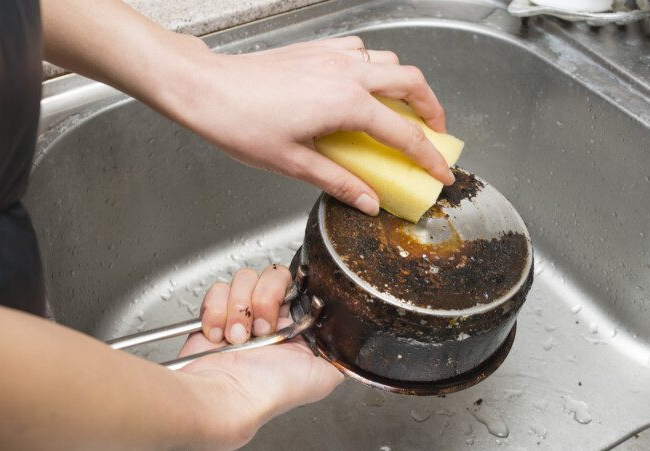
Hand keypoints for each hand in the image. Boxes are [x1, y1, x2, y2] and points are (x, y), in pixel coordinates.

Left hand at [160, 35, 452, 215]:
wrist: (207, 88)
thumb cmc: (241, 124)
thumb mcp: (293, 163)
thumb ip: (338, 182)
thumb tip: (368, 202)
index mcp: (346, 104)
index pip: (403, 134)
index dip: (428, 157)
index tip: (441, 172)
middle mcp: (347, 73)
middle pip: (411, 83)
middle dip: (432, 108)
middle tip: (435, 134)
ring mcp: (332, 56)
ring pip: (389, 61)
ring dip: (405, 85)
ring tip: (404, 110)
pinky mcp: (317, 50)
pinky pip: (361, 51)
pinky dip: (374, 67)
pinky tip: (363, 86)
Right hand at [176, 266, 342, 450]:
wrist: (229, 398)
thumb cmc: (271, 391)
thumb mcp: (325, 376)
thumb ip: (341, 352)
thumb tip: (352, 340)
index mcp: (296, 326)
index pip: (300, 285)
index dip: (291, 291)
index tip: (285, 310)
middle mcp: (270, 317)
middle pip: (272, 275)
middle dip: (264, 299)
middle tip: (261, 329)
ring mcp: (242, 314)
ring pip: (244, 278)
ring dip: (239, 308)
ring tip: (237, 338)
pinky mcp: (215, 314)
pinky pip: (217, 290)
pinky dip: (216, 311)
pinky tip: (218, 336)